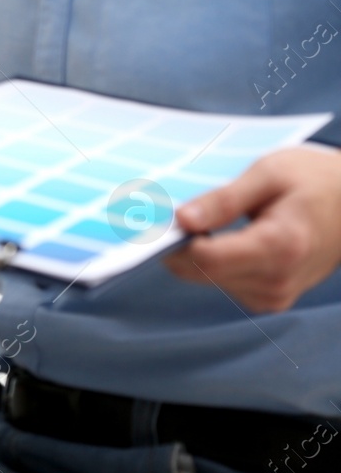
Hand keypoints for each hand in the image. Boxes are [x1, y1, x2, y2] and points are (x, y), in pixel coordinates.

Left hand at [165, 145, 340, 312]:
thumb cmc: (312, 180)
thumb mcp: (268, 174)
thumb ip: (224, 199)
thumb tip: (180, 220)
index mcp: (281, 246)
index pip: (206, 258)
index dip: (175, 238)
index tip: (160, 215)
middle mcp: (277, 279)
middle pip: (201, 271)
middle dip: (181, 244)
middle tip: (177, 212)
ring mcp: (275, 295)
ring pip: (207, 278)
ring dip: (197, 252)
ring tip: (209, 219)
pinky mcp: (269, 299)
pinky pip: (222, 282)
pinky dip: (213, 260)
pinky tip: (222, 236)